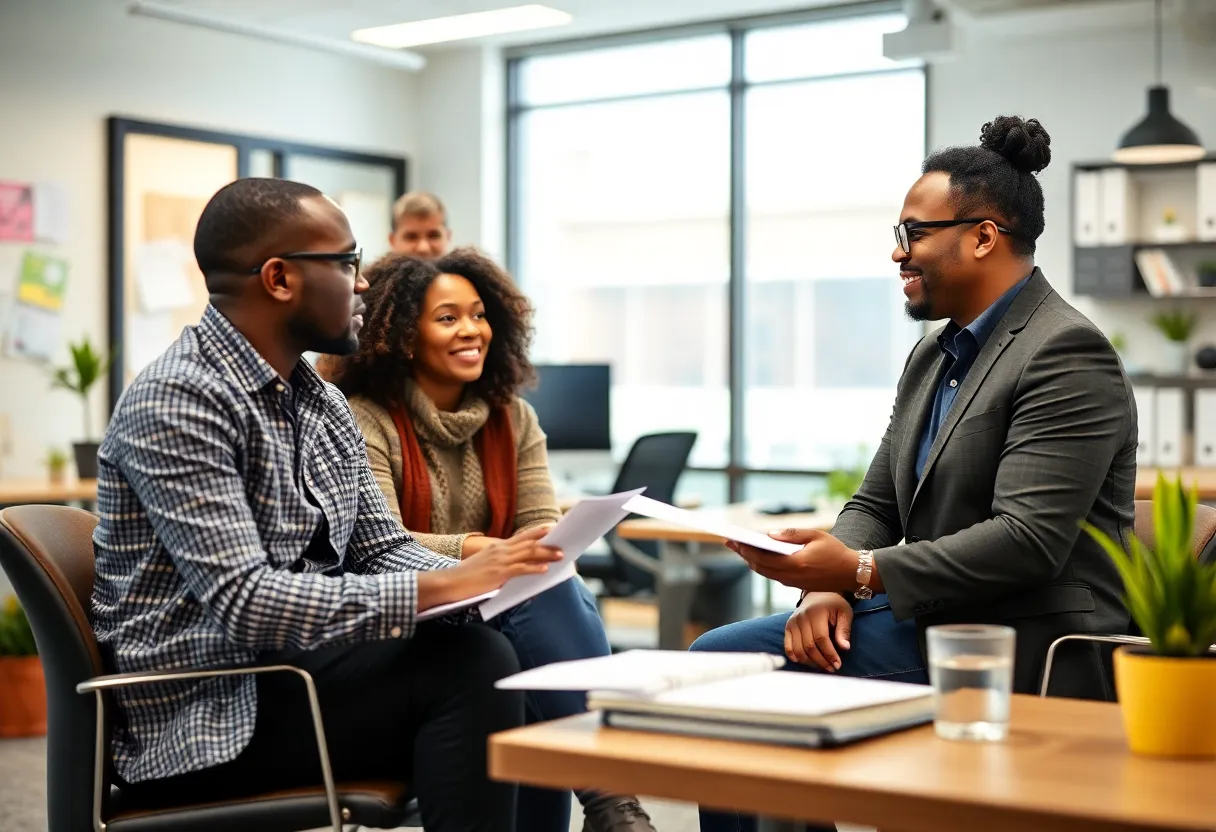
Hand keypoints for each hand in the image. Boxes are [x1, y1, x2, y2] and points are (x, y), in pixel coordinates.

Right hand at [441, 526, 562, 600]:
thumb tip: (515, 571)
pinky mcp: (499, 573)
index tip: (550, 530)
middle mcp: (500, 550)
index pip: (521, 537)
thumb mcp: (484, 565)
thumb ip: (499, 564)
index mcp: (497, 547)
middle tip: (562, 543)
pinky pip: (521, 569)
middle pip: (529, 543)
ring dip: (546, 554)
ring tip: (559, 555)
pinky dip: (534, 568)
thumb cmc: (465, 577)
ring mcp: (500, 561)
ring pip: (528, 553)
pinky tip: (544, 569)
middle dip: (547, 543)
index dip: (537, 533)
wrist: (449, 582)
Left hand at [727, 528, 868, 592]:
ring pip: (764, 573)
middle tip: (731, 542)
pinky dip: (761, 566)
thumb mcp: (815, 535)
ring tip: (739, 548)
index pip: (763, 557)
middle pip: (760, 566)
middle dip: (744, 554)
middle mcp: (792, 576)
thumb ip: (791, 534)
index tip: (734, 541)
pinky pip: (773, 576)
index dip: (746, 549)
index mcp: (796, 563)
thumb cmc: (835, 551)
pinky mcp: (795, 585)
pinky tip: (756, 556)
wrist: (851, 573)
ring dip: (750, 561)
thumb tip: (769, 534)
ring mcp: (792, 583)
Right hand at [785, 592, 852, 671]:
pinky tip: (805, 662)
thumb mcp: (844, 613)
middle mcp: (801, 617)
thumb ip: (844, 630)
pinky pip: (788, 646)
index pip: (821, 638)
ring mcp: (792, 622)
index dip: (829, 653)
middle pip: (809, 646)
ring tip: (822, 666)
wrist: (818, 595)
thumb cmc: (834, 604)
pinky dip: (795, 656)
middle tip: (832, 668)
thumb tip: (845, 648)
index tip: (838, 664)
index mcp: (816, 612)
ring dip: (810, 662)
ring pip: (798, 649)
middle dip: (821, 661)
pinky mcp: (788, 627)